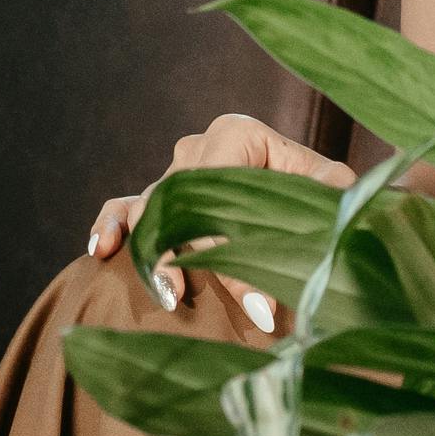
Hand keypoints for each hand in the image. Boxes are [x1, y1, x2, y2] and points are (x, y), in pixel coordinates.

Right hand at [84, 112, 348, 331]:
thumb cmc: (321, 195)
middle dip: (190, 253)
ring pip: (149, 207)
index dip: (228, 243)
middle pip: (181, 201)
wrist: (311, 201)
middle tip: (193, 298)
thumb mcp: (332, 190)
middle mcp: (196, 148)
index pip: (218, 186)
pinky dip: (112, 225)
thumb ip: (330, 201)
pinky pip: (123, 207)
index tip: (255, 302)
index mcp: (236, 133)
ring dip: (150, 247)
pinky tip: (103, 250)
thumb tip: (329, 232)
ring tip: (166, 290)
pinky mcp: (156, 201)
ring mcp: (171, 174)